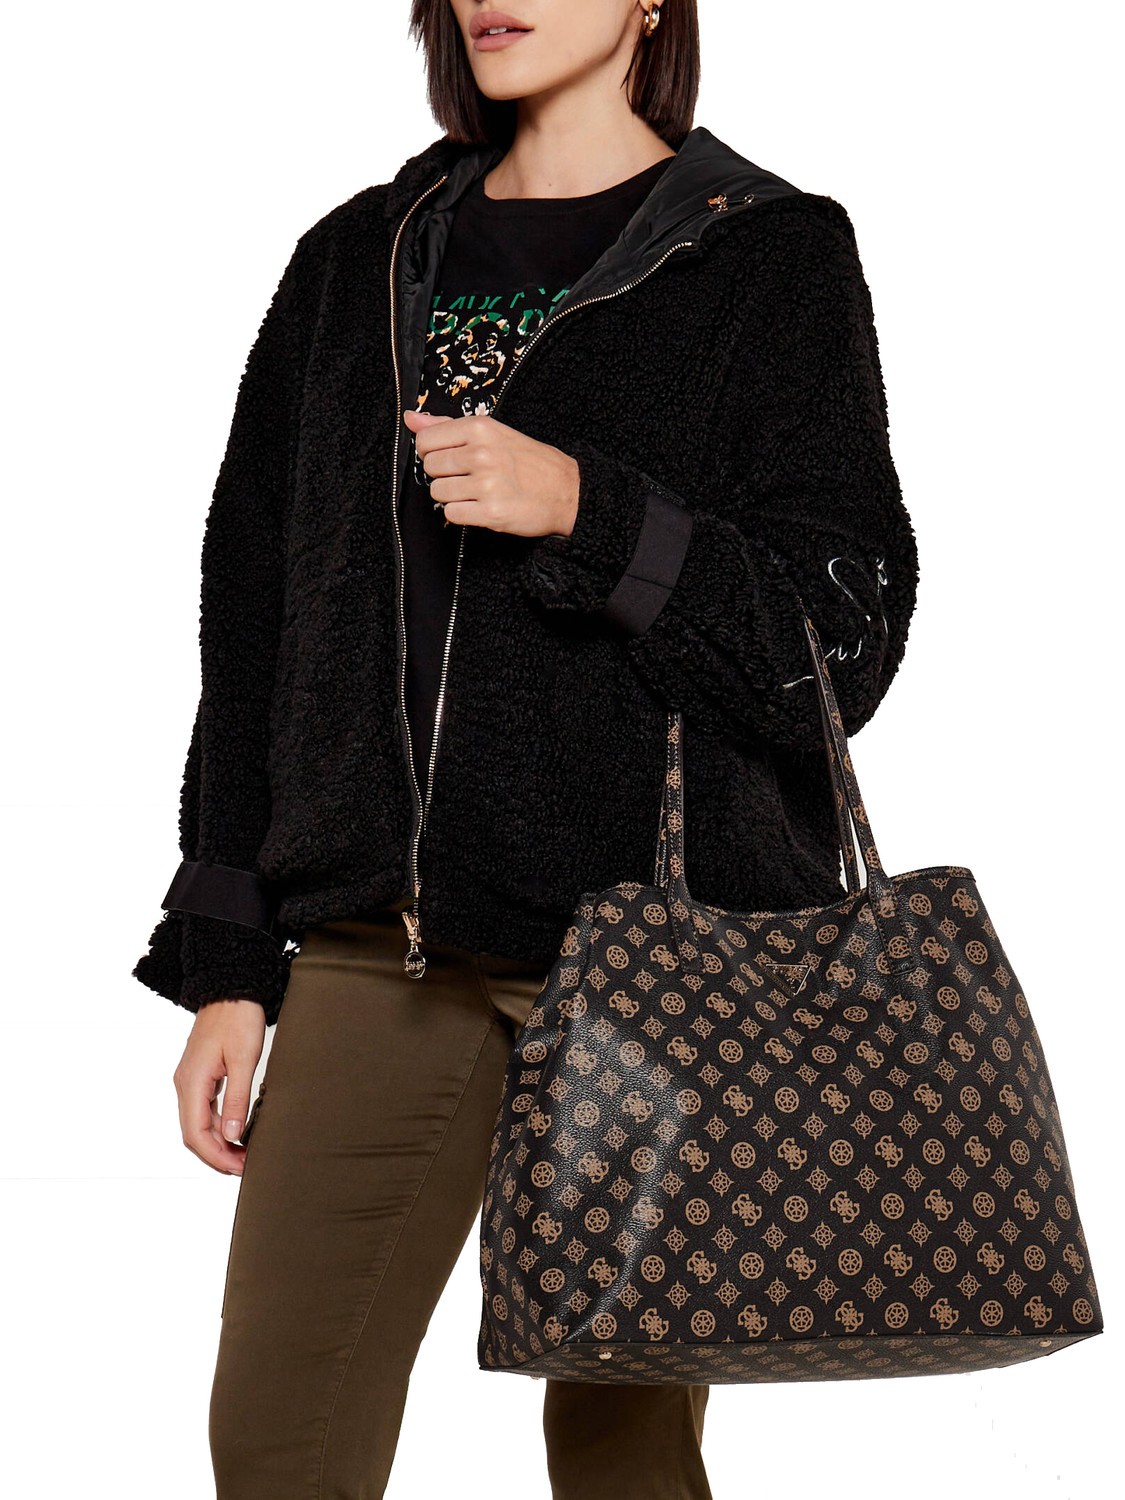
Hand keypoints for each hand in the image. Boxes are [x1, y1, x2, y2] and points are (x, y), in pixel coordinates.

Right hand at [173, 999, 264, 1175]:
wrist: (230, 989)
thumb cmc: (238, 1017)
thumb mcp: (244, 1058)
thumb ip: (237, 1098)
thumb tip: (232, 1134)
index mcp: (192, 1082)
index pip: (196, 1134)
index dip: (216, 1157)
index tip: (239, 1168)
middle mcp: (185, 1084)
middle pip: (193, 1134)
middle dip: (217, 1155)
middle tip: (245, 1167)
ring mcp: (190, 1080)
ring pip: (198, 1124)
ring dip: (218, 1143)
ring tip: (244, 1154)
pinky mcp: (200, 1076)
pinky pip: (203, 1110)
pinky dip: (218, 1126)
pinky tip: (236, 1131)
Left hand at [402, 408, 579, 538]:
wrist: (566, 491)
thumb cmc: (529, 461)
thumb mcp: (492, 432)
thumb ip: (447, 425)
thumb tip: (411, 419)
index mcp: (480, 428)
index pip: (426, 441)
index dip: (433, 453)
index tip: (451, 457)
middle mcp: (481, 454)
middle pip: (430, 468)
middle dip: (444, 475)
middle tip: (468, 477)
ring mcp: (486, 484)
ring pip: (438, 492)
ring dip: (452, 496)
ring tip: (475, 492)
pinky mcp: (491, 512)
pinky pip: (451, 514)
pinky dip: (461, 514)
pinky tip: (479, 507)